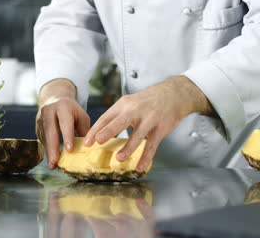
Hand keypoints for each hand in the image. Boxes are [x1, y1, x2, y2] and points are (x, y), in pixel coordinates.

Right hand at [36, 79, 90, 168]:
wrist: (55, 98)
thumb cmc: (72, 110)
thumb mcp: (81, 116)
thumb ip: (84, 130)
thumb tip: (87, 148)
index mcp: (62, 106)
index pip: (65, 123)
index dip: (67, 136)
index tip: (69, 150)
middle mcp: (49, 111)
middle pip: (50, 131)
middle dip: (53, 148)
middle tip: (55, 162)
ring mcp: (40, 118)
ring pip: (45, 137)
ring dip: (49, 152)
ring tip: (53, 165)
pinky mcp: (37, 126)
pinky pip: (42, 139)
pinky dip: (47, 150)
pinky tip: (51, 159)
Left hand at [84, 76, 213, 171]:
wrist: (173, 94)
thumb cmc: (147, 101)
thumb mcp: (129, 103)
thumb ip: (116, 116)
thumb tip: (99, 133)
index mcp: (123, 105)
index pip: (106, 118)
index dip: (95, 130)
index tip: (86, 142)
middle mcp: (135, 111)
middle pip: (119, 122)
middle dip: (107, 132)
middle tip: (97, 142)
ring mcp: (149, 119)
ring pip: (137, 135)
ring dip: (128, 148)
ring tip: (118, 159)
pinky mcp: (160, 128)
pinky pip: (152, 145)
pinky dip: (146, 157)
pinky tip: (139, 166)